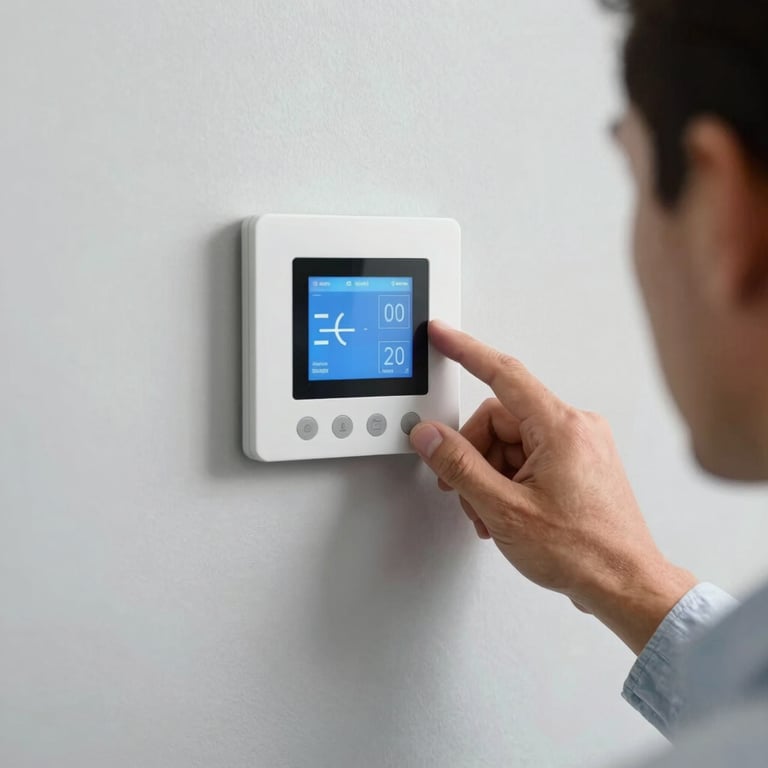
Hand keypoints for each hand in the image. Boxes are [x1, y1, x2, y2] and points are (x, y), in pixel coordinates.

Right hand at [410, 321, 697, 654]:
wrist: (626, 585)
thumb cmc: (583, 551)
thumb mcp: (504, 509)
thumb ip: (459, 466)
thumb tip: (429, 436)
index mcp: (560, 427)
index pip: (502, 373)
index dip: (466, 351)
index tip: (442, 336)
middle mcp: (574, 427)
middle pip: (499, 419)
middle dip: (474, 455)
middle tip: (462, 489)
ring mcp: (580, 446)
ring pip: (512, 442)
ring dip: (490, 475)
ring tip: (490, 514)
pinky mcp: (580, 464)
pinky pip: (530, 456)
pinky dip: (509, 480)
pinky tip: (506, 513)